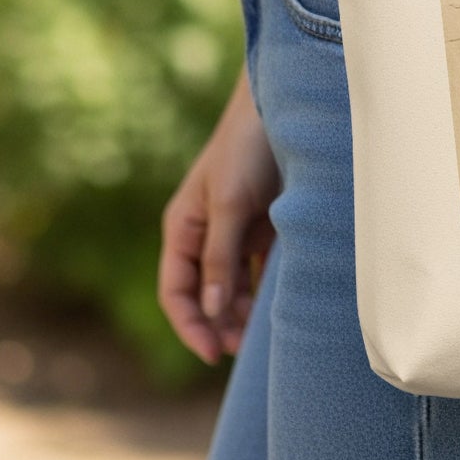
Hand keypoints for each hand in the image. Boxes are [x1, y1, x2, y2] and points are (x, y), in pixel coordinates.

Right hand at [158, 67, 280, 363]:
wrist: (283, 105)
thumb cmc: (246, 148)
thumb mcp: (230, 204)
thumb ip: (220, 257)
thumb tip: (211, 311)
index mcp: (183, 227)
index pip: (177, 291)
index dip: (191, 325)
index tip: (214, 353)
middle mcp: (205, 232)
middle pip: (205, 293)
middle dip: (219, 324)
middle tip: (244, 349)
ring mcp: (235, 228)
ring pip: (233, 284)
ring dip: (243, 310)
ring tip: (264, 332)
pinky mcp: (264, 223)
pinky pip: (259, 266)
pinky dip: (265, 287)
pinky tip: (279, 303)